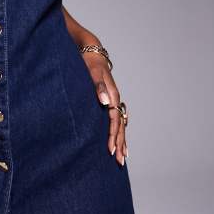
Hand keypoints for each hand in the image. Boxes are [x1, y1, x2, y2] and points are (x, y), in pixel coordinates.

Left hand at [81, 51, 127, 165]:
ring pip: (120, 124)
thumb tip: (105, 102)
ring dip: (122, 140)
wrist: (91, 52)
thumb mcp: (92, 71)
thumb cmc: (89, 62)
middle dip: (121, 143)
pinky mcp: (108, 100)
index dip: (114, 135)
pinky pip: (116, 120)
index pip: (115, 119)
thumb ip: (98, 85)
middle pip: (121, 125)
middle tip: (120, 161)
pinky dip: (119, 132)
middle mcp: (114, 99)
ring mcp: (112, 100)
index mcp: (112, 94)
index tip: (111, 149)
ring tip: (123, 156)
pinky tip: (119, 141)